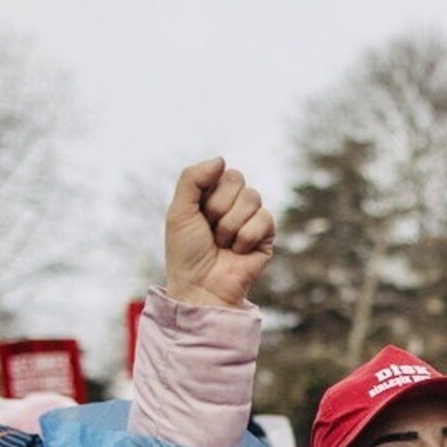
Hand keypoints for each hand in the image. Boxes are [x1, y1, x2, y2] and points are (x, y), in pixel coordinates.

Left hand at [165, 158, 275, 308]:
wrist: (201, 287)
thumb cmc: (187, 253)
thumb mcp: (179, 211)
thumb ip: (192, 178)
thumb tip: (221, 159)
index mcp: (211, 195)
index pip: (222, 171)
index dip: (209, 192)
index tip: (198, 215)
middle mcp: (233, 204)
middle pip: (238, 180)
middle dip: (219, 207)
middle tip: (210, 231)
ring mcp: (251, 218)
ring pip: (252, 198)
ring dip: (231, 225)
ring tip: (223, 244)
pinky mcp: (267, 235)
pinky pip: (265, 218)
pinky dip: (247, 237)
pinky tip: (239, 252)